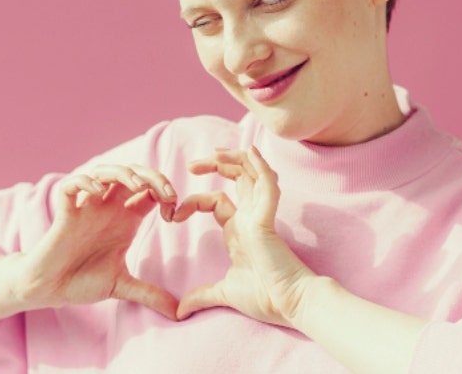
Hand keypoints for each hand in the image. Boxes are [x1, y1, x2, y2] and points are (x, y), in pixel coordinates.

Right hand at [11, 162, 179, 319]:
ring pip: (105, 172)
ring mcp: (86, 207)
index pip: (150, 191)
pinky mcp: (65, 213)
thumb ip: (150, 294)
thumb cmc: (82, 281)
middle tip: (166, 193)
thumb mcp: (122, 286)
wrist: (50, 289)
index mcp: (125, 219)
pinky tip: (96, 192)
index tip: (174, 215)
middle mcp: (108, 208)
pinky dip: (84, 182)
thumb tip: (178, 313)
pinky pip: (70, 185)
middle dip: (152, 176)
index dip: (166, 194)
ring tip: (136, 186)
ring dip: (123, 173)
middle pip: (133, 175)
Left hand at [172, 146, 316, 326]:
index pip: (216, 201)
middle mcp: (251, 217)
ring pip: (253, 174)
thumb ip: (202, 296)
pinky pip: (268, 186)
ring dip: (235, 158)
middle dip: (216, 164)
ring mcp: (261, 216)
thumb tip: (180, 310)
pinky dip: (261, 168)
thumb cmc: (265, 297)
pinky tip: (251, 152)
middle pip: (237, 177)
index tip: (173, 216)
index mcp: (240, 230)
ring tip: (215, 152)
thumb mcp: (224, 293)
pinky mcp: (268, 220)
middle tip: (191, 164)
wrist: (288, 305)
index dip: (194, 202)